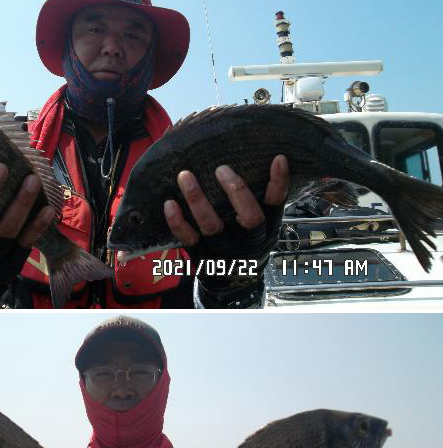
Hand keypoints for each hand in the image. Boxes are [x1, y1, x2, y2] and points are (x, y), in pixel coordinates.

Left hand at [162, 154, 288, 249]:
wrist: (233, 288)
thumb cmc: (246, 246)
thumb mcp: (262, 228)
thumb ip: (261, 201)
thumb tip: (262, 160)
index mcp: (266, 232)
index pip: (276, 206)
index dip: (278, 183)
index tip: (277, 159)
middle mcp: (249, 245)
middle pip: (249, 219)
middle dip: (236, 191)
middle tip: (221, 168)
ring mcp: (225, 254)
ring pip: (212, 227)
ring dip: (198, 200)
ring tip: (186, 176)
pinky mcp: (203, 260)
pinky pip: (189, 240)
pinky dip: (178, 222)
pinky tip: (169, 204)